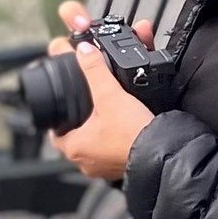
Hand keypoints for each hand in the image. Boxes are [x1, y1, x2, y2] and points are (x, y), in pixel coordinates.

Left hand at [47, 0, 155, 179]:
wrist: (162, 153)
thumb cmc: (133, 134)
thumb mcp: (110, 95)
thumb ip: (95, 70)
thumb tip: (84, 51)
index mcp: (74, 147)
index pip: (54, 130)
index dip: (57, 115)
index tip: (63, 104)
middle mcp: (85, 161)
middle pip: (75, 136)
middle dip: (80, 120)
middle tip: (86, 106)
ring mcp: (104, 167)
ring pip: (94, 144)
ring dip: (98, 130)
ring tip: (106, 115)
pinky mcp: (120, 166)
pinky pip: (111, 151)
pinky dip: (115, 139)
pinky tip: (123, 128)